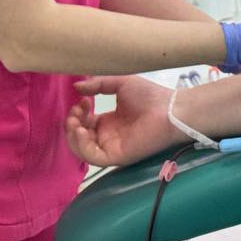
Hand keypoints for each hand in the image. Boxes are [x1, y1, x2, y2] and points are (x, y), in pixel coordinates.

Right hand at [65, 76, 181, 167]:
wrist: (169, 109)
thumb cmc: (150, 96)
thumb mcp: (121, 83)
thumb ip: (99, 84)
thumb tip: (76, 87)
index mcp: (109, 122)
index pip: (84, 123)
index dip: (77, 113)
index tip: (83, 100)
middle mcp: (108, 136)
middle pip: (79, 137)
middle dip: (71, 124)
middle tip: (77, 110)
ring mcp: (111, 147)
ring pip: (82, 149)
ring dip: (72, 135)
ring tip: (75, 121)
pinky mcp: (116, 156)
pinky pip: (92, 157)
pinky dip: (81, 146)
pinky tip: (81, 130)